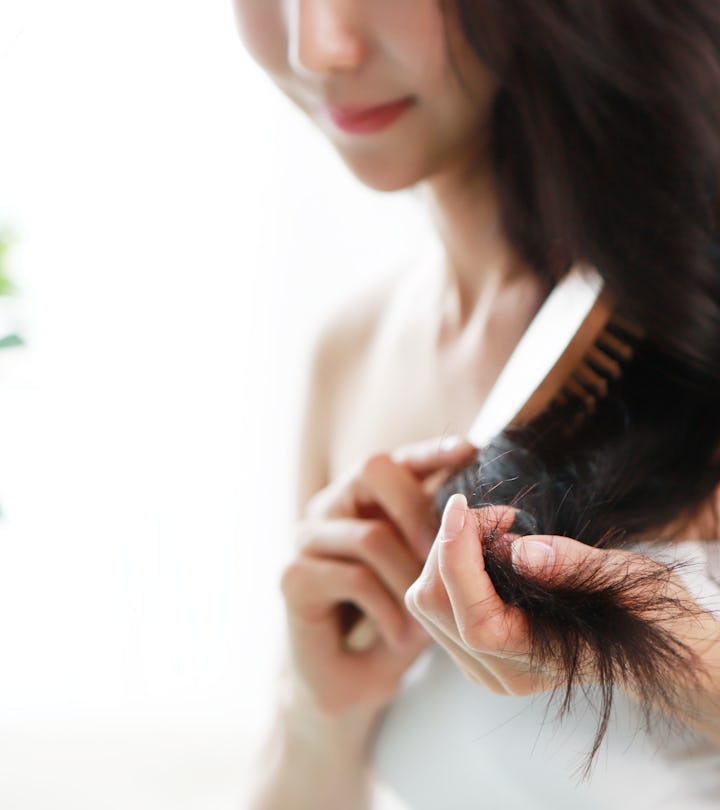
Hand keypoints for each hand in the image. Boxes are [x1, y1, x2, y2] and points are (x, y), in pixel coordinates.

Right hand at [280, 438, 477, 721]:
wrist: (347, 682)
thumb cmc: (393, 621)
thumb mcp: (428, 575)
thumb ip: (450, 539)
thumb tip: (502, 513)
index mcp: (364, 497)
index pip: (397, 458)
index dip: (431, 450)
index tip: (470, 449)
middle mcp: (331, 506)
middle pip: (373, 471)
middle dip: (420, 508)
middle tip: (446, 552)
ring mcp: (308, 538)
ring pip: (371, 534)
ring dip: (409, 580)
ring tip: (428, 621)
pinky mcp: (294, 576)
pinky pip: (354, 578)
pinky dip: (388, 610)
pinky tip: (401, 637)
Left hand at [405, 493, 719, 700]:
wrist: (650, 640)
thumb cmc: (643, 607)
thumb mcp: (624, 579)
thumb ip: (572, 566)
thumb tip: (520, 551)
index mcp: (538, 662)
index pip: (476, 621)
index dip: (457, 558)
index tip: (461, 506)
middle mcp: (500, 672)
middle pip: (436, 605)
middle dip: (450, 544)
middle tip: (497, 513)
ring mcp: (482, 663)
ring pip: (427, 601)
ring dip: (447, 550)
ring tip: (497, 527)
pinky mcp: (472, 646)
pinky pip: (437, 600)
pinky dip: (449, 562)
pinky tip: (487, 546)